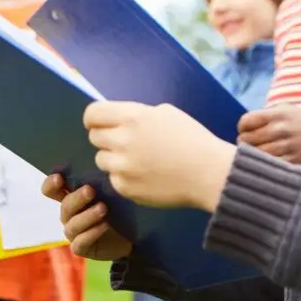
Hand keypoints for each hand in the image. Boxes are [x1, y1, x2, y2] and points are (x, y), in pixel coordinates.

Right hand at [41, 174, 131, 259]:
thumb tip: (102, 166)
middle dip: (77, 198)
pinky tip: (104, 226)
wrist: (128, 237)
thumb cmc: (115, 209)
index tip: (59, 178)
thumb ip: (100, 183)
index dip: (51, 184)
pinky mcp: (81, 248)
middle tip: (90, 190)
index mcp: (69, 198)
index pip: (51, 190)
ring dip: (87, 216)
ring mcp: (73, 233)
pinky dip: (92, 233)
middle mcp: (68, 215)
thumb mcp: (108, 194)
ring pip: (73, 225)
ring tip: (103, 209)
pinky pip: (80, 242)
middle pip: (65, 206)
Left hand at [85, 101, 236, 211]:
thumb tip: (118, 120)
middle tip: (124, 142)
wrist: (208, 173)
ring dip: (114, 158)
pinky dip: (124, 177)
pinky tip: (145, 175)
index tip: (99, 122)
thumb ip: (137, 114)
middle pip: (94, 137)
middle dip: (106, 138)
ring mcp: (122, 167)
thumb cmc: (192, 139)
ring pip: (101, 159)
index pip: (92, 114)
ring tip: (138, 160)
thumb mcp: (166, 113)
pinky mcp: (125, 188)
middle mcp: (123, 141)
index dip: (93, 118)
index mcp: (133, 117)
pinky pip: (114, 179)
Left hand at [237, 104, 300, 163]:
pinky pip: (269, 165)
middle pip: (246, 140)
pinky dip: (265, 165)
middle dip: (244, 142)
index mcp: (278, 114)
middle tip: (249, 145)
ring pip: (255, 155)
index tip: (245, 131)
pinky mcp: (294, 162)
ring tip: (258, 154)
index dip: (241, 127)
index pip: (246, 121)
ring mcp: (287, 147)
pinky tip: (268, 163)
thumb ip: (266, 115)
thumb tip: (243, 127)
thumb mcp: (288, 110)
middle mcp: (281, 129)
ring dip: (252, 155)